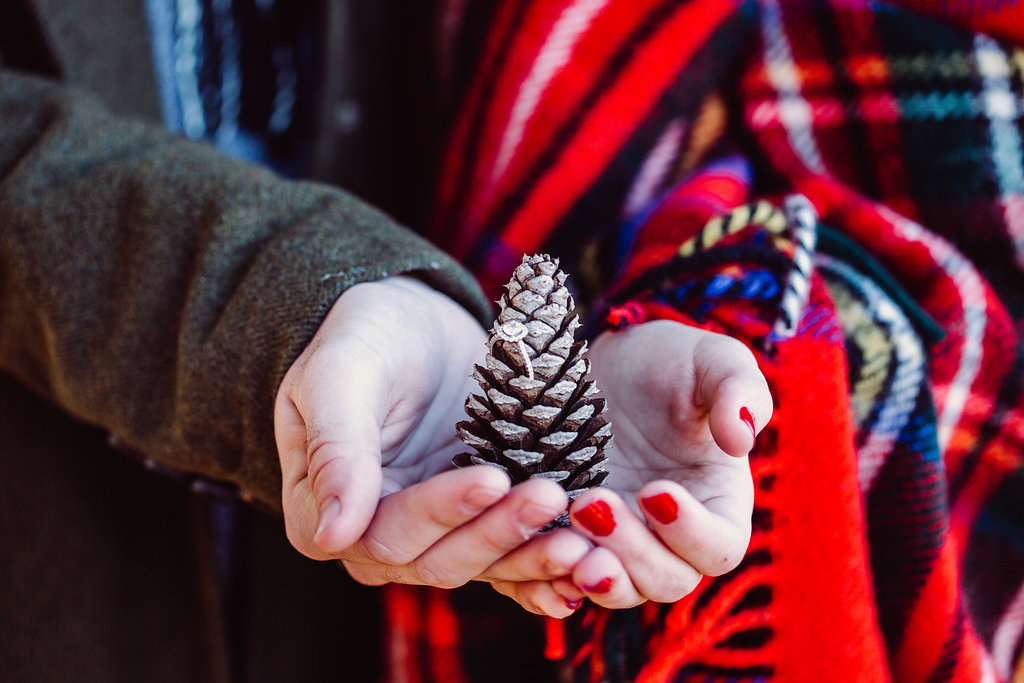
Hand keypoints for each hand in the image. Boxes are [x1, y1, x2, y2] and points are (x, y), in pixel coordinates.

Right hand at [274, 276, 586, 599]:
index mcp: (319, 507)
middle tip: (550, 496)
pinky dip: (544, 566)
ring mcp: (428, 533)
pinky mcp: (473, 524)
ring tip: (580, 540)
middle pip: (434, 560)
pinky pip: (507, 559)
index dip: (438, 513)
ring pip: (478, 566)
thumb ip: (335, 448)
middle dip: (496, 533)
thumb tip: (331, 534)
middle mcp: (371, 534)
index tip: (491, 478)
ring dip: (529, 558)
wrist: (416, 323)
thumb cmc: (368, 333)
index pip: (381, 533)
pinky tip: (585, 560)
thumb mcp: (342, 373)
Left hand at [494, 320, 770, 608]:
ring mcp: (619, 543)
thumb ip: (739, 390)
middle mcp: (671, 538)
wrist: (600, 362)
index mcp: (717, 504)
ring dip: (593, 572)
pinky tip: (531, 546)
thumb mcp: (709, 359)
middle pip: (665, 580)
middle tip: (590, 503)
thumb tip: (741, 438)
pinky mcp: (570, 538)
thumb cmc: (668, 361)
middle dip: (631, 552)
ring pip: (616, 588)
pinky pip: (563, 577)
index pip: (720, 548)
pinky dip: (550, 574)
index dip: (692, 533)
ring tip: (565, 532)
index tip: (655, 490)